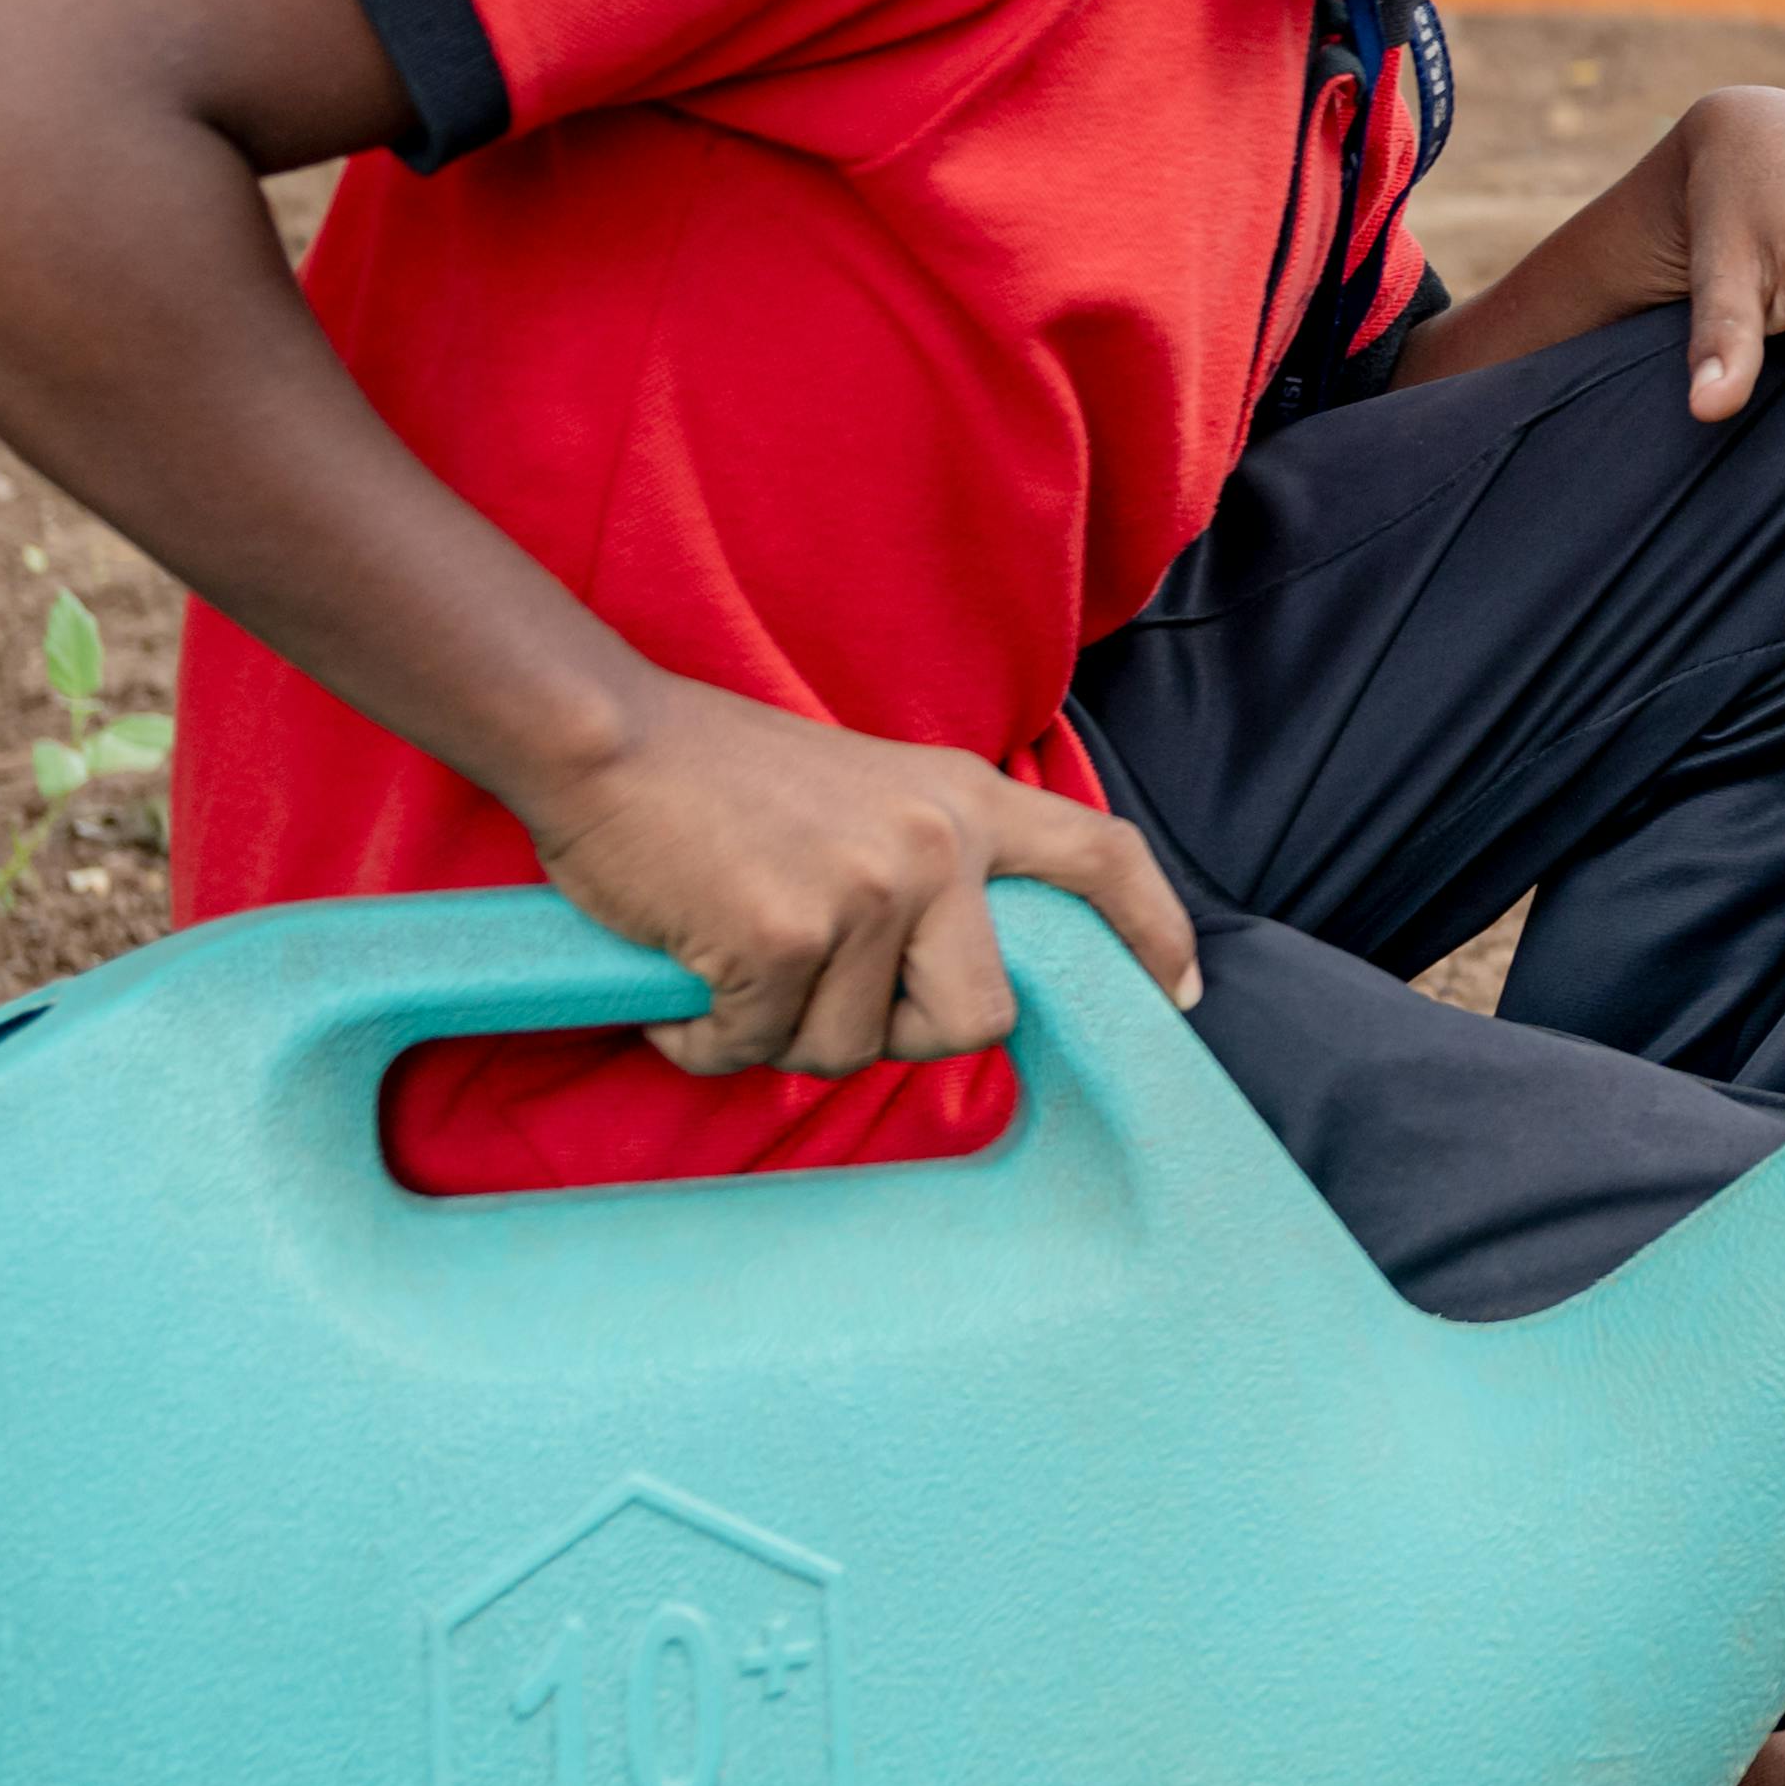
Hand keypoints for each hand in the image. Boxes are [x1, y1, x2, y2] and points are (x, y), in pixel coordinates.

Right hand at [522, 674, 1201, 1075]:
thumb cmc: (718, 779)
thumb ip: (932, 870)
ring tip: (727, 965)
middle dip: (895, 1037)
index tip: (1177, 994)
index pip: (1101, 861)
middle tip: (814, 998)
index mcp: (965, 802)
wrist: (606, 737)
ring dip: (775, 1035)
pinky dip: (704, 1037)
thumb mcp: (868, 798)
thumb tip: (959, 982)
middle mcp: (937, 846)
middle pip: (978, 1019)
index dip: (1151, 933)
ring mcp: (868, 891)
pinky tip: (678, 981)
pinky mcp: (785, 937)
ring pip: (851, 1048)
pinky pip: (754, 1047)